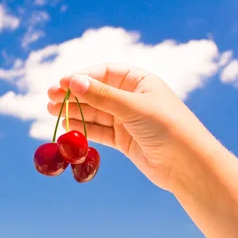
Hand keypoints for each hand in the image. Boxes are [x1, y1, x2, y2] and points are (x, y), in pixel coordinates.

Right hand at [47, 63, 214, 190]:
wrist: (188, 165)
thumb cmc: (167, 127)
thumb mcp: (133, 107)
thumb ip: (101, 96)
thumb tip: (73, 81)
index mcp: (139, 81)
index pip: (104, 72)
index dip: (81, 77)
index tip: (60, 84)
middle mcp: (132, 98)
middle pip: (96, 92)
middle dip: (73, 95)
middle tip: (49, 99)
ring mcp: (128, 119)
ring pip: (95, 112)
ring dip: (74, 112)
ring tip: (52, 112)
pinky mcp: (125, 140)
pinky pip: (99, 131)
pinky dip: (84, 129)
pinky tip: (67, 128)